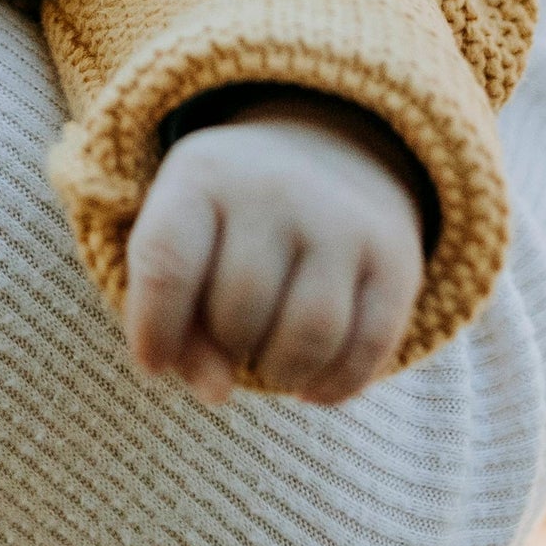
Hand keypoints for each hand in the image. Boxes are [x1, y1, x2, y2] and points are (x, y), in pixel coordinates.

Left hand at [123, 94, 425, 407]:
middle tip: (228, 339)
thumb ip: (172, 321)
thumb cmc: (226, 220)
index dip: (153, 327)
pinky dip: (331, 386)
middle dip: (225, 345)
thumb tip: (217, 393)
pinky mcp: (395, 260)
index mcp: (202, 174)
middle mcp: (274, 188)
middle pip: (239, 308)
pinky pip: (366, 351)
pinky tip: (308, 383)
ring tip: (267, 362)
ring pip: (307, 336)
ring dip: (279, 372)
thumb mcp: (182, 240)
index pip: (166, 260)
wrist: (326, 152)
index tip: (150, 364)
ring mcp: (342, 221)